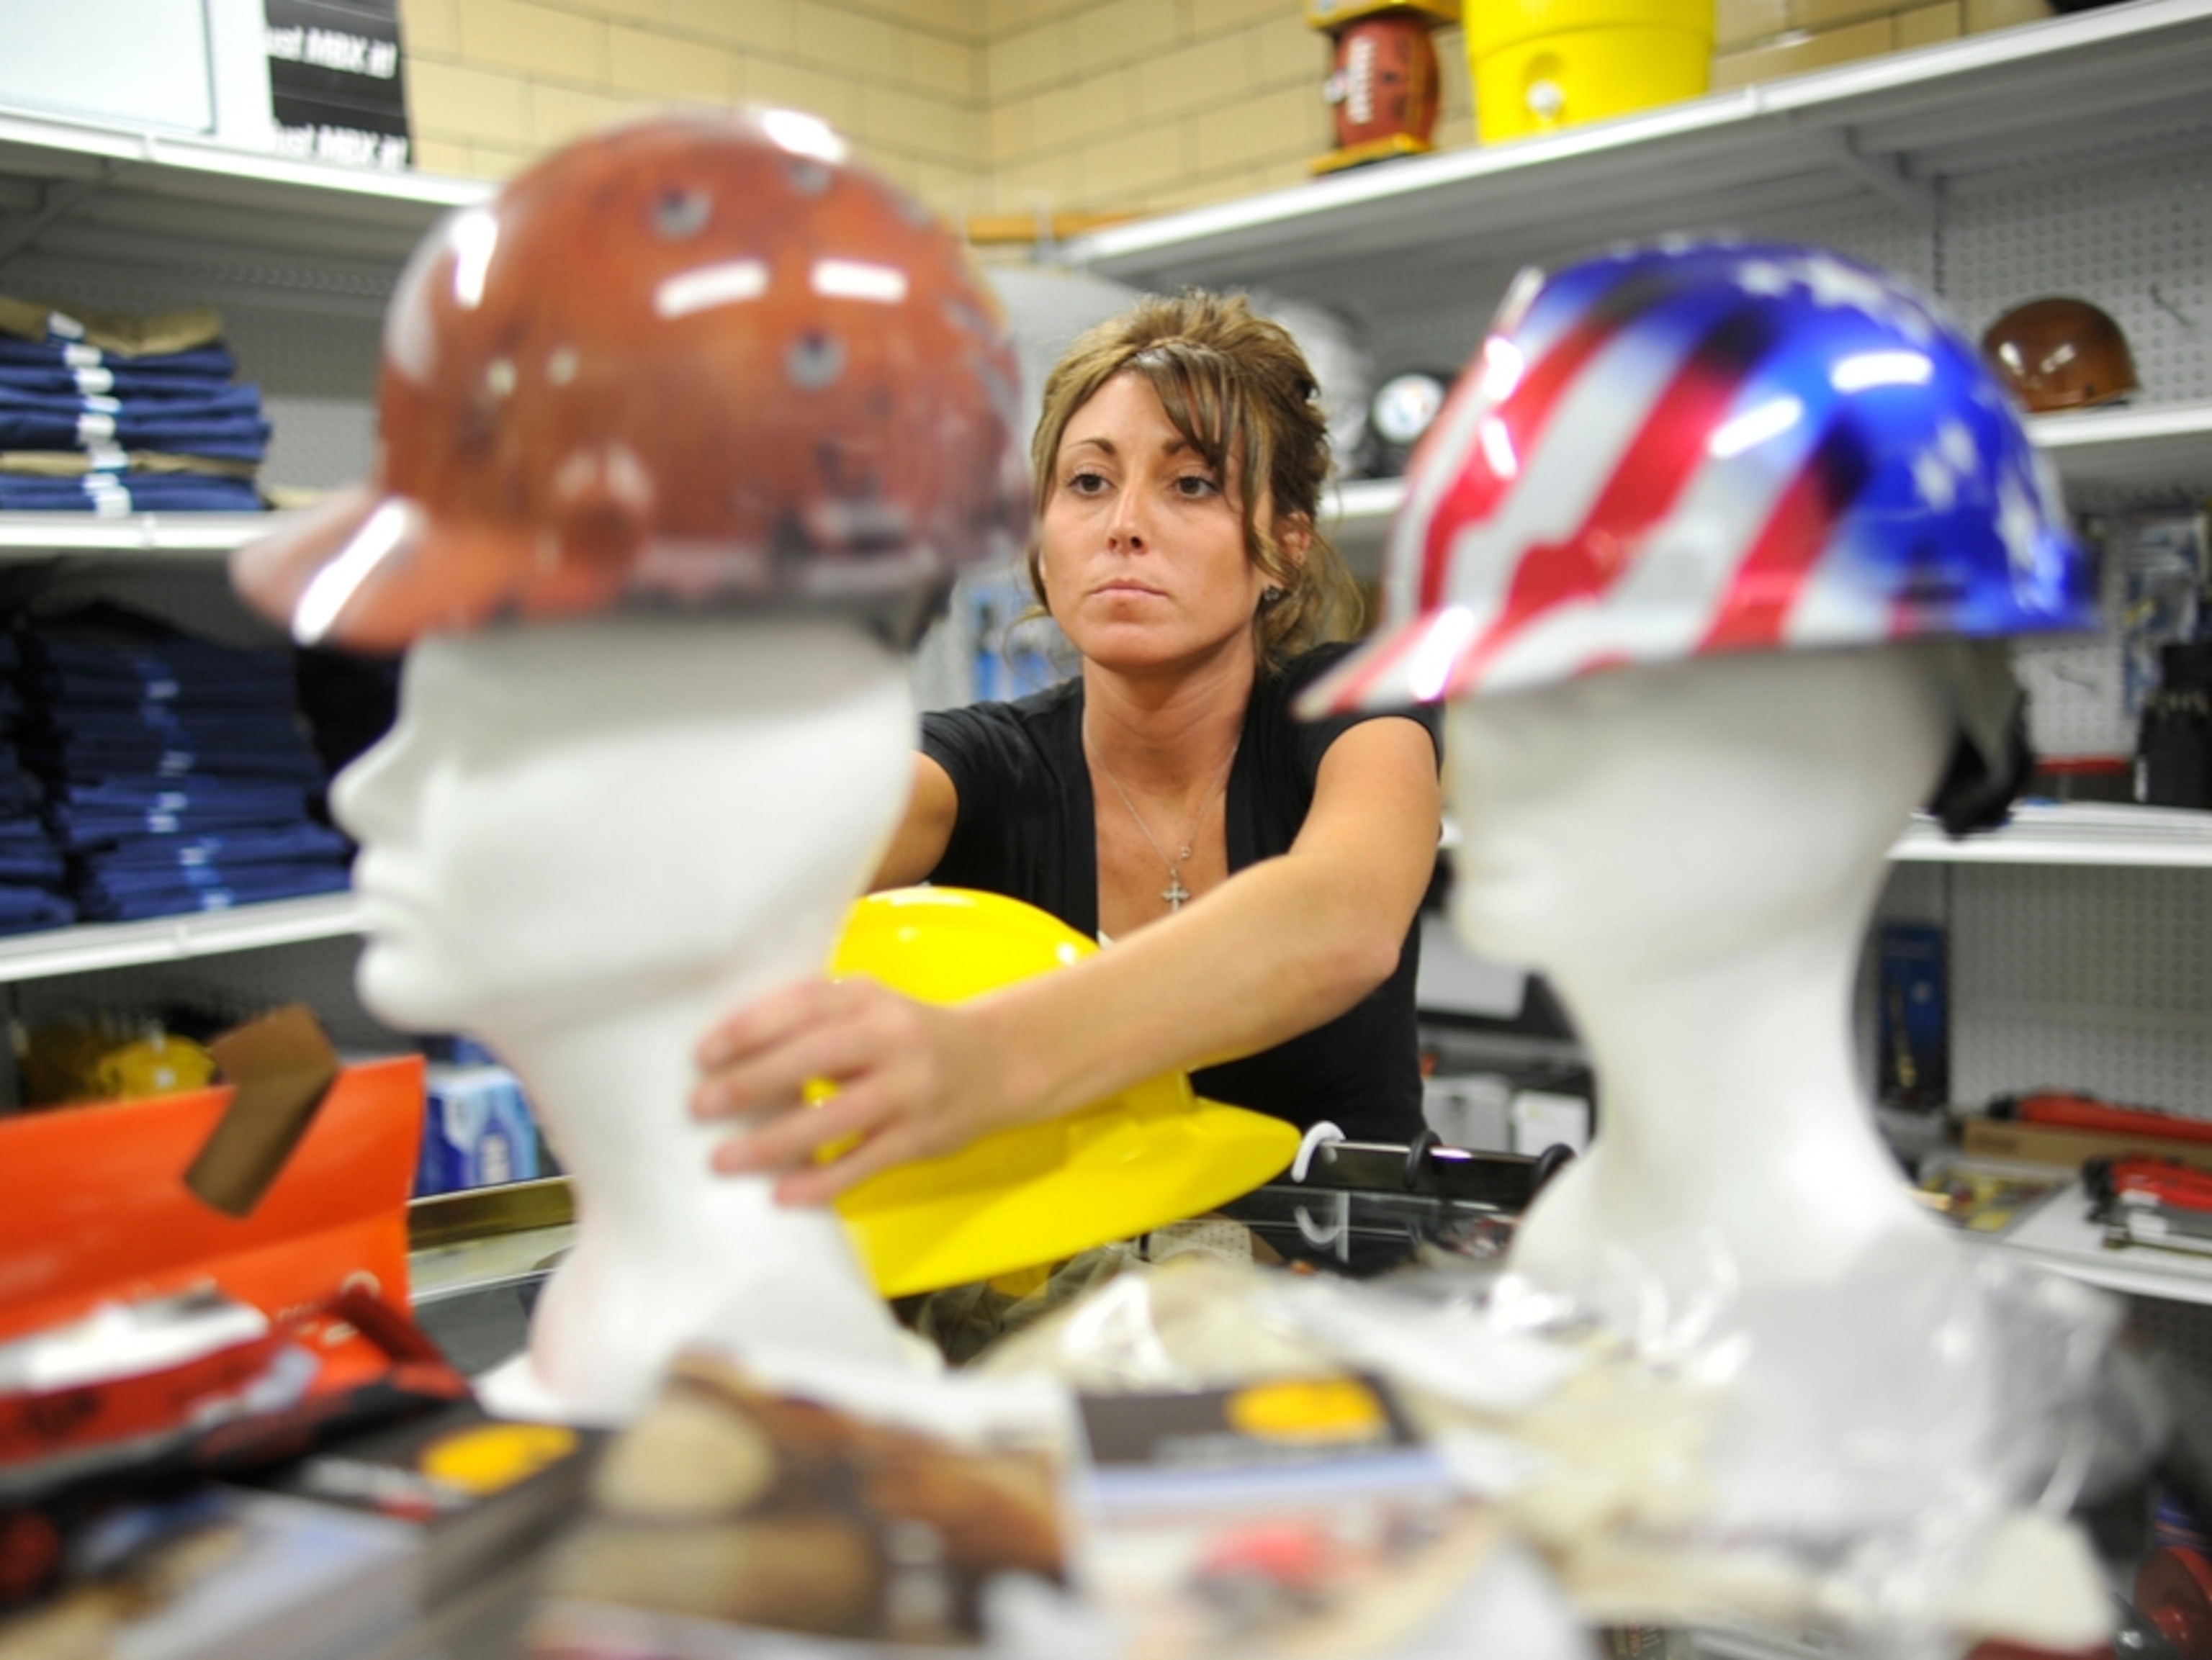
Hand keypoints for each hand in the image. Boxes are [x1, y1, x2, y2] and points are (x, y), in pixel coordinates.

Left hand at [692, 976, 1009, 1205]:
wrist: (995, 1063)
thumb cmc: (909, 1034)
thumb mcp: (869, 1005)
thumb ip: (813, 1017)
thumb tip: (730, 1049)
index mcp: (869, 997)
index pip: (804, 1004)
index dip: (751, 1028)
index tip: (704, 1054)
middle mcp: (892, 1039)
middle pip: (815, 1058)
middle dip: (752, 1083)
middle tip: (700, 1106)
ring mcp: (909, 1091)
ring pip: (835, 1119)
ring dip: (774, 1142)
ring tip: (724, 1159)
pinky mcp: (920, 1138)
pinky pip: (863, 1164)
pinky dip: (821, 1182)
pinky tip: (782, 1193)